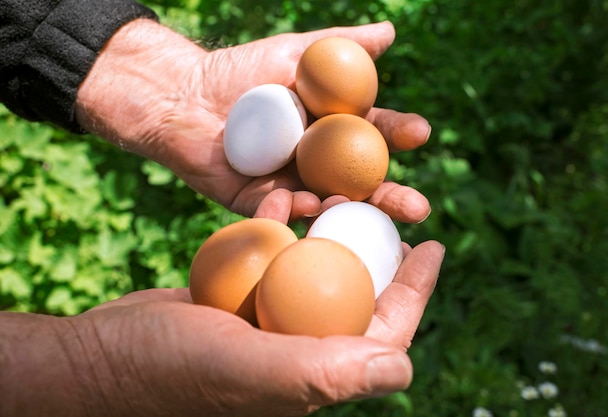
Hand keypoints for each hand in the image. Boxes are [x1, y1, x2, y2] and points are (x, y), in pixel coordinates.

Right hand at [7, 240, 440, 416]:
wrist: (101, 359)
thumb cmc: (171, 372)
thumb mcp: (252, 370)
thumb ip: (327, 370)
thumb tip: (405, 366)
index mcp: (314, 371)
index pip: (386, 331)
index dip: (416, 290)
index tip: (434, 245)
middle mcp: (296, 346)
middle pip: (356, 292)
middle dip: (377, 251)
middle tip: (392, 208)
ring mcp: (263, 320)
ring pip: (313, 267)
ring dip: (326, 229)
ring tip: (335, 192)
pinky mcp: (233, 298)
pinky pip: (269, 256)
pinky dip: (274, 226)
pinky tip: (274, 201)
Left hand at [75, 19, 431, 223]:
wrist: (182, 93)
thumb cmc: (240, 70)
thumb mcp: (297, 52)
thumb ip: (343, 46)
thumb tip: (389, 32)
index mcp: (331, 131)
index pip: (374, 136)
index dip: (399, 135)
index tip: (420, 132)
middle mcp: (316, 163)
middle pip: (361, 183)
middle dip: (391, 196)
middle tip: (419, 208)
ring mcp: (289, 186)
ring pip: (326, 204)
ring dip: (348, 210)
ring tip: (361, 207)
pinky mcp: (256, 203)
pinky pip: (279, 211)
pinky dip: (293, 209)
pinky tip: (308, 205)